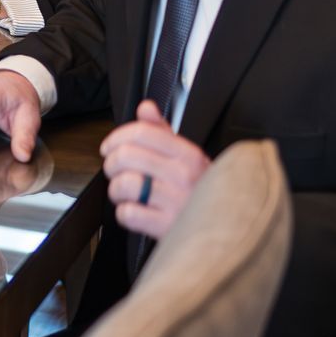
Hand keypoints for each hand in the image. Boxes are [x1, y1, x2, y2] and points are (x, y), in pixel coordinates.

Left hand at [101, 101, 211, 241]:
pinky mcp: (167, 227)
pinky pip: (128, 213)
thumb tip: (146, 107)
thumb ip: (162, 132)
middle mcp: (183, 174)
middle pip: (125, 156)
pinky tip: (137, 211)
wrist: (226, 229)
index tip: (109, 147)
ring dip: (116, 190)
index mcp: (187, 154)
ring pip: (123, 184)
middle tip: (116, 172)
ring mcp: (176, 202)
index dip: (115, 138)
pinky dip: (125, 214)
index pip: (141, 132)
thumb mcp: (188, 158)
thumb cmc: (199, 192)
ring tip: (126, 194)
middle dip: (112, 164)